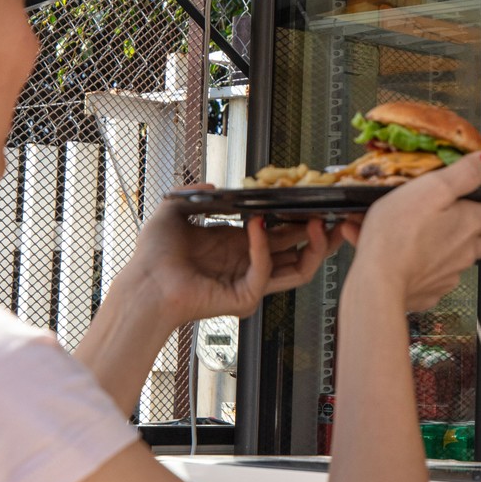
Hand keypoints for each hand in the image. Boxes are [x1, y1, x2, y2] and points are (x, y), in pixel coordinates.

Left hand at [115, 193, 343, 326]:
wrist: (144, 282)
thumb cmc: (154, 256)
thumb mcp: (175, 210)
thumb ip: (195, 193)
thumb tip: (214, 184)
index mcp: (241, 247)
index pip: (286, 235)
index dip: (304, 219)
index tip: (318, 202)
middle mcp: (250, 265)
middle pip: (303, 254)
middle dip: (324, 235)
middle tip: (337, 215)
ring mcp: (251, 283)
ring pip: (300, 270)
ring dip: (312, 245)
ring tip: (314, 221)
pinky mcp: (244, 297)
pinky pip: (266, 271)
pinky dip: (264, 246)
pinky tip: (256, 225)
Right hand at [344, 153, 480, 312]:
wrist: (377, 286)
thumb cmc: (398, 237)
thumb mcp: (432, 189)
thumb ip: (464, 174)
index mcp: (469, 224)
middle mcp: (464, 251)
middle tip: (480, 218)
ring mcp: (447, 274)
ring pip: (459, 257)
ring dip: (450, 245)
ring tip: (427, 233)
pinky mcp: (428, 290)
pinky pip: (434, 276)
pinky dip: (426, 265)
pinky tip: (407, 257)